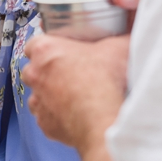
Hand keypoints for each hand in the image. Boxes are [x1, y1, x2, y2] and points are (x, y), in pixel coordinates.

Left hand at [20, 31, 130, 153]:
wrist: (103, 120)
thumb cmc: (104, 82)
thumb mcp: (118, 48)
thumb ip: (119, 38)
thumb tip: (127, 37)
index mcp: (45, 50)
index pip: (34, 43)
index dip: (49, 47)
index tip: (62, 51)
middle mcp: (34, 74)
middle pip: (34, 69)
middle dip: (49, 71)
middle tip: (73, 73)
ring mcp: (37, 100)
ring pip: (38, 94)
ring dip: (52, 94)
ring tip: (76, 95)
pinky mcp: (45, 123)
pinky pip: (47, 117)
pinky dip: (58, 115)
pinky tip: (76, 113)